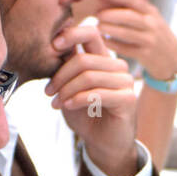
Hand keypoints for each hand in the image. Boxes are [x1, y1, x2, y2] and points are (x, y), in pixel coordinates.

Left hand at [46, 21, 137, 175]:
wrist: (102, 143)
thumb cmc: (85, 114)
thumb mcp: (69, 86)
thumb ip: (65, 67)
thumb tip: (52, 46)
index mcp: (103, 58)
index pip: (91, 33)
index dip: (71, 34)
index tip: (53, 46)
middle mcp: (116, 66)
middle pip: (84, 59)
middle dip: (60, 77)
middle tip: (48, 92)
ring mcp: (125, 82)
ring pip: (89, 76)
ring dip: (67, 90)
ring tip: (56, 103)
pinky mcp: (128, 99)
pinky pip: (98, 93)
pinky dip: (78, 99)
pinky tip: (68, 106)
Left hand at [94, 0, 176, 82]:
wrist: (172, 59)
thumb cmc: (154, 34)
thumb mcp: (151, 19)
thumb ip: (135, 9)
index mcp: (152, 12)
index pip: (133, 0)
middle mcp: (152, 25)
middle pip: (129, 16)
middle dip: (110, 14)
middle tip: (97, 14)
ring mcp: (150, 41)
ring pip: (126, 33)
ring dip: (109, 29)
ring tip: (98, 27)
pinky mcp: (146, 55)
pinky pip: (126, 49)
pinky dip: (113, 44)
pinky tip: (104, 40)